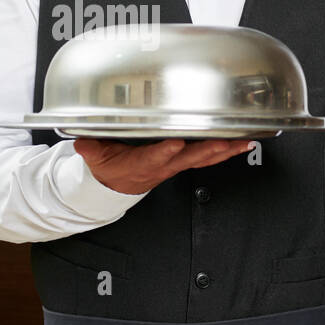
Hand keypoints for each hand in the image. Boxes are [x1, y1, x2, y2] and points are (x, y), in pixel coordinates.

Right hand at [72, 136, 257, 195]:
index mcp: (142, 163)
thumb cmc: (111, 167)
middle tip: (224, 142)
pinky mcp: (184, 161)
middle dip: (207, 150)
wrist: (118, 185)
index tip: (175, 143)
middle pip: (188, 158)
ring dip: (224, 151)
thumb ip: (90, 148)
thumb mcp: (95, 159)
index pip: (154, 157)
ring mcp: (176, 164)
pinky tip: (243, 144)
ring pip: (204, 158)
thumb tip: (81, 140)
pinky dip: (227, 151)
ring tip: (243, 142)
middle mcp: (164, 165)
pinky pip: (209, 158)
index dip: (165, 151)